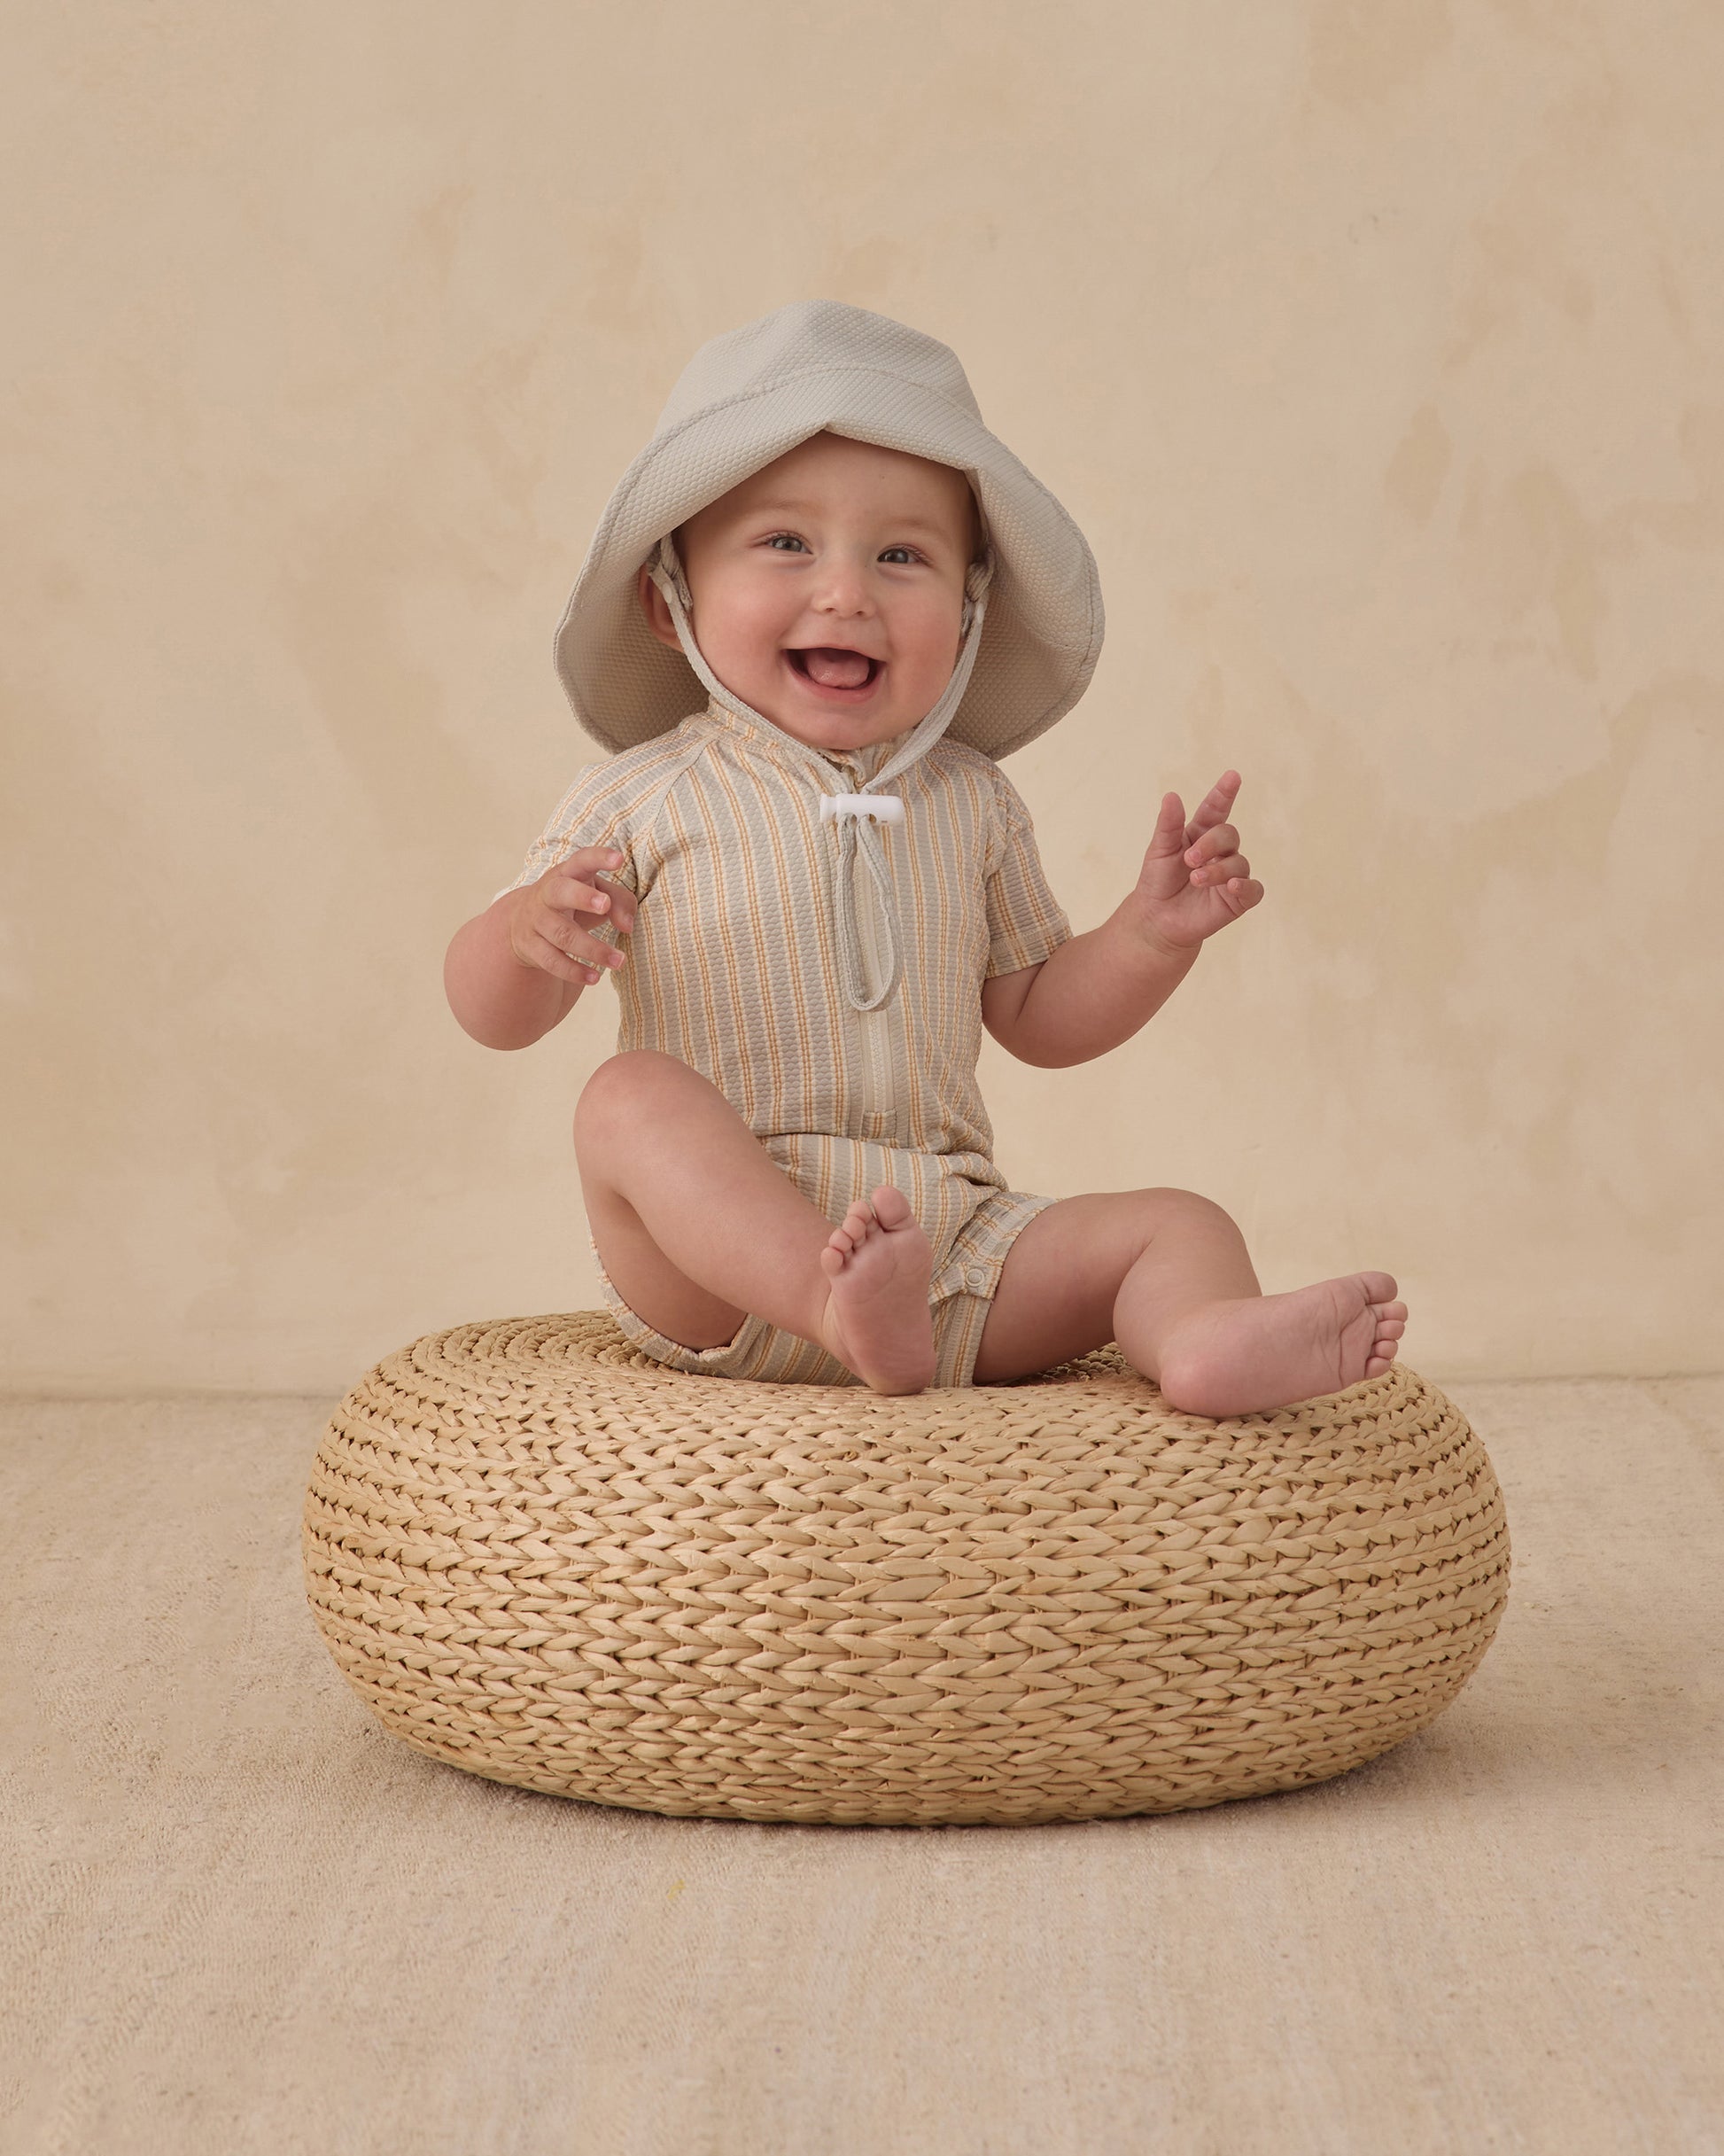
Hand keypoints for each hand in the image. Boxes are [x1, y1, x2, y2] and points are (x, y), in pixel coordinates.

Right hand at [506, 847, 636, 985]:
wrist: (523, 921)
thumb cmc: (573, 902)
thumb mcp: (598, 894)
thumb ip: (621, 902)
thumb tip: (627, 926)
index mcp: (568, 873)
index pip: (581, 860)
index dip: (598, 857)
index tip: (618, 859)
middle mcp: (547, 893)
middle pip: (560, 892)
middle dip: (582, 897)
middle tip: (605, 905)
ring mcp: (536, 920)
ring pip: (562, 934)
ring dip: (593, 949)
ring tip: (619, 960)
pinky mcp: (530, 946)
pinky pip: (552, 961)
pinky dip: (574, 971)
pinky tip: (594, 977)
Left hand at [1127, 771, 1263, 954]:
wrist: (1156, 919)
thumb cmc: (1158, 881)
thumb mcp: (1158, 850)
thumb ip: (1168, 825)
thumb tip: (1171, 795)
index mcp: (1200, 834)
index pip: (1216, 809)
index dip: (1224, 793)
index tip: (1232, 776)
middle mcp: (1220, 852)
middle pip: (1229, 834)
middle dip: (1211, 843)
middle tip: (1189, 859)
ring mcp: (1231, 874)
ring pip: (1239, 863)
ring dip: (1218, 869)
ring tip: (1196, 879)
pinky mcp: (1238, 899)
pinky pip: (1254, 889)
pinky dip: (1246, 886)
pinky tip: (1232, 886)